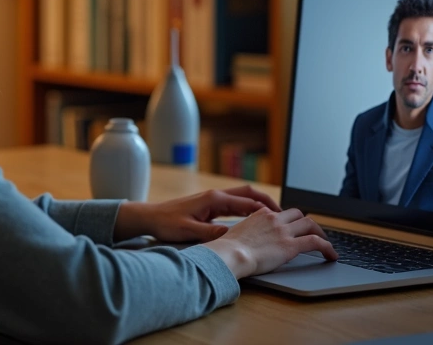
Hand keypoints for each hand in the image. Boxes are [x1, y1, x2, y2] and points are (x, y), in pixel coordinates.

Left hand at [113, 185, 281, 242]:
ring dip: (258, 203)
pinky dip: (247, 207)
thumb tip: (233, 237)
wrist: (149, 217)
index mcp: (214, 200)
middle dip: (267, 201)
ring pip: (242, 196)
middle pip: (249, 193)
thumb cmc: (166, 223)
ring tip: (274, 216)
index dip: (266, 208)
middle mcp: (215, 196)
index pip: (247, 201)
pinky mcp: (209, 205)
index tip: (281, 216)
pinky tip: (253, 218)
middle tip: (283, 213)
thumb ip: (211, 234)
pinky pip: (234, 203)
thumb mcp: (189, 231)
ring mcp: (212, 199)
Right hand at [203, 208, 337, 278]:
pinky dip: (327, 247)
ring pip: (310, 224)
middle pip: (298, 214)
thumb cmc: (227, 249)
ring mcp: (284, 231)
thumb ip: (244, 233)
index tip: (290, 228)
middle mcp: (274, 219)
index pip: (279, 213)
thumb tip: (243, 241)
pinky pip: (316, 242)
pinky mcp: (291, 245)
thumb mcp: (234, 234)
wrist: (230, 254)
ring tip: (326, 243)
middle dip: (306, 223)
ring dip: (320, 232)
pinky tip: (332, 255)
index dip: (287, 221)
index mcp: (260, 215)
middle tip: (312, 232)